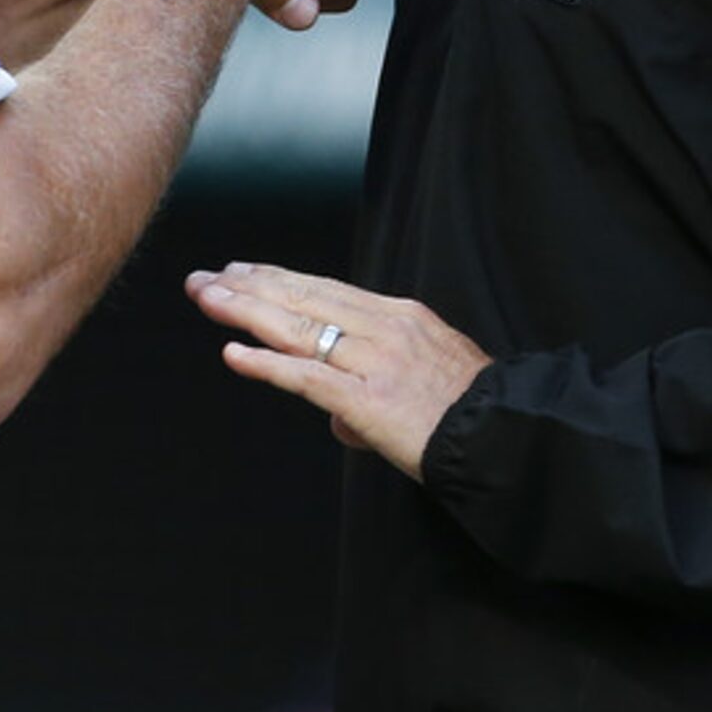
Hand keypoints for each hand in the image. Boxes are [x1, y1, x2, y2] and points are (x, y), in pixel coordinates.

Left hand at [186, 261, 489, 479]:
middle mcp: (385, 328)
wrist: (506, 439)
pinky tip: (234, 354)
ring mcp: (376, 362)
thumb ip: (375, 388)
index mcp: (400, 316)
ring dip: (245, 312)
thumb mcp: (428, 376)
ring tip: (207, 299)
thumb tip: (338, 419)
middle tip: (204, 278)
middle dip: (248, 287)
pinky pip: (307, 377)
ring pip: (298, 328)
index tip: (240, 271)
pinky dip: (267, 364)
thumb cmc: (469, 415)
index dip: (277, 279)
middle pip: (303, 299)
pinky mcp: (370, 400)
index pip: (325, 290)